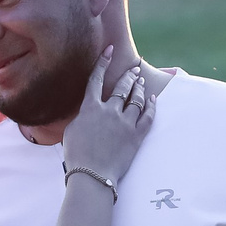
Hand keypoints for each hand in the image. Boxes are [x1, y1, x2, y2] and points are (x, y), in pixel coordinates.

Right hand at [60, 46, 153, 185]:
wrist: (92, 175)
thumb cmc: (77, 156)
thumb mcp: (71, 130)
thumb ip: (82, 115)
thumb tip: (88, 110)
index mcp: (91, 108)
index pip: (97, 78)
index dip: (103, 62)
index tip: (110, 50)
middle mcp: (109, 111)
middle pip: (122, 86)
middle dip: (129, 75)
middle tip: (135, 69)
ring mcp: (125, 122)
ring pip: (137, 99)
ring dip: (140, 88)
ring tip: (141, 81)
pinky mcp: (136, 136)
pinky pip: (148, 116)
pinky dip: (152, 106)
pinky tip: (153, 99)